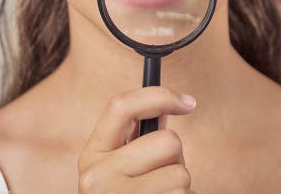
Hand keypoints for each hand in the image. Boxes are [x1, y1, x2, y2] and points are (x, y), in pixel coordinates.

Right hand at [77, 85, 197, 192]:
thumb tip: (172, 103)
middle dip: (176, 156)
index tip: (188, 103)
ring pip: (181, 172)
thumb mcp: (123, 165)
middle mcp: (95, 178)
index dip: (159, 96)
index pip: (120, 105)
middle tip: (162, 175)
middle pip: (167, 140)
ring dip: (181, 184)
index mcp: (91, 155)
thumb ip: (139, 136)